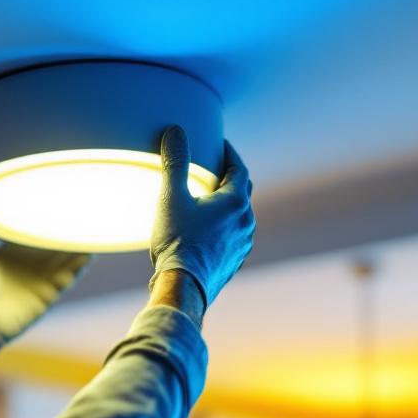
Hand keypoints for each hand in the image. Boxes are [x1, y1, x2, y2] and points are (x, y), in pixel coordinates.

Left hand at [0, 219, 91, 360]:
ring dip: (77, 243)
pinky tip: (92, 252)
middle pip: (54, 240)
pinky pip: (70, 275)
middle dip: (66, 226)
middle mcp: (30, 261)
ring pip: (65, 255)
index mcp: (14, 250)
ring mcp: (42, 276)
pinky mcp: (50, 292)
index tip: (56, 196)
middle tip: (82, 206)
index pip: (33, 228)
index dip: (45, 215)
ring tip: (94, 225)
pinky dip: (80, 264)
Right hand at [150, 125, 255, 308]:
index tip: (221, 146)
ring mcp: (242, 244)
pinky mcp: (234, 262)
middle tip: (217, 169)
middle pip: (243, 191)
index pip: (240, 168)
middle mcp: (245, 222)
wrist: (183, 286)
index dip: (230, 154)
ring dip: (227, 205)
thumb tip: (176, 131)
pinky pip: (233, 237)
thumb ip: (175, 162)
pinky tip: (208, 232)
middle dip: (231, 177)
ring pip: (239, 216)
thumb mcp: (172, 197)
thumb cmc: (178, 242)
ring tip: (210, 201)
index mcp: (235, 202)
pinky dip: (224, 227)